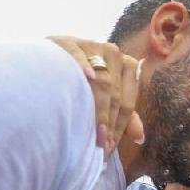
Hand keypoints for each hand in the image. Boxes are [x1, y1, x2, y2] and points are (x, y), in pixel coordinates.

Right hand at [48, 36, 144, 154]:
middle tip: (99, 145)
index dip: (118, 127)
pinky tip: (88, 77)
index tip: (108, 148)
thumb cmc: (82, 84)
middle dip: (107, 123)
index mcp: (127, 66)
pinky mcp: (69, 41)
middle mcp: (113, 53)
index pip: (127, 102)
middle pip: (115, 94)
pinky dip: (84, 66)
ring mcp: (92, 46)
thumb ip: (124, 116)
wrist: (49, 59)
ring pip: (101, 80)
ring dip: (97, 108)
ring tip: (93, 131)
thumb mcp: (105, 98)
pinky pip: (79, 55)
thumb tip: (140, 137)